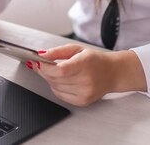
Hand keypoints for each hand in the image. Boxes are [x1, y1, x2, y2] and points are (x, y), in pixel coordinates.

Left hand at [28, 44, 146, 106]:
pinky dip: (56, 87)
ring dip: (49, 79)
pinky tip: (61, 80)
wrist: (113, 73)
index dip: (45, 67)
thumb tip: (41, 55)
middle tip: (39, 64)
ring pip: (56, 87)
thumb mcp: (77, 49)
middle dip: (43, 71)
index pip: (60, 69)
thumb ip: (58, 51)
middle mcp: (86, 80)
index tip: (36, 62)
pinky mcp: (83, 101)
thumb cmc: (95, 59)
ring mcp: (84, 92)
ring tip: (53, 70)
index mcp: (85, 63)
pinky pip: (60, 95)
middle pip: (56, 79)